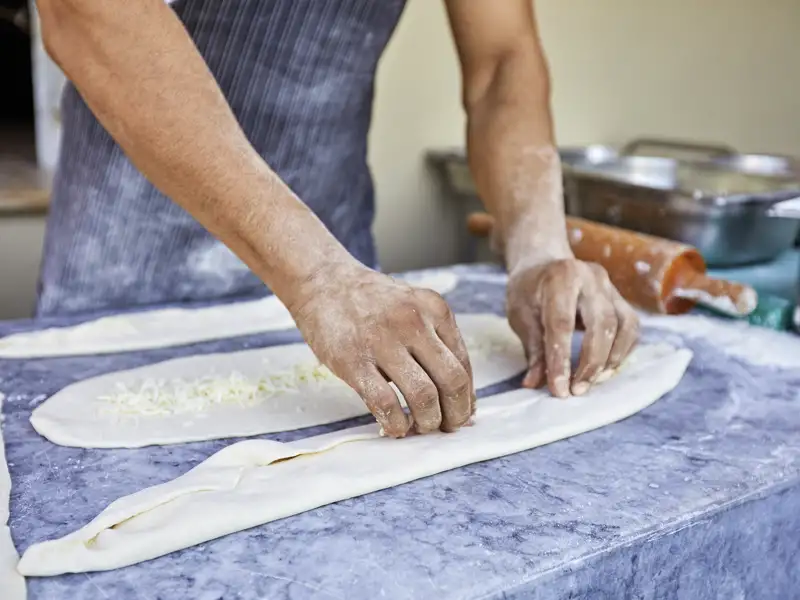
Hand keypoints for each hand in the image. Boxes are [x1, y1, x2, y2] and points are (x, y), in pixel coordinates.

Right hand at [286, 262, 474, 437]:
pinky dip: (396, 424)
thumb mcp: (413, 306)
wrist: (323, 281)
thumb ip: (436, 341)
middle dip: (455, 414)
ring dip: (427, 422)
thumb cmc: (371, 301)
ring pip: (423, 396)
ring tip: (420, 427)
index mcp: (434, 309)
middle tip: (447, 427)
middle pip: (452, 381)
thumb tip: (459, 394)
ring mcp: (383, 342)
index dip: (467, 396)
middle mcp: (414, 323)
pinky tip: (395, 427)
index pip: (464, 363)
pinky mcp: (354, 361)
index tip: (461, 412)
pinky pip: (386, 403)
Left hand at [506, 259, 638, 397]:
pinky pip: (631, 328)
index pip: (563, 323)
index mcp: (561, 276)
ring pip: (623, 327)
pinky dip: (622, 352)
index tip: (559, 389)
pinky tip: (606, 369)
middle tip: (577, 390)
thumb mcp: (520, 315)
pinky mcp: (621, 298)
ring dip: (610, 360)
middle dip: (591, 363)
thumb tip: (534, 383)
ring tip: (592, 382)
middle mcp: (591, 277)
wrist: (544, 262)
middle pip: (602, 324)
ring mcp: (610, 286)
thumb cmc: (529, 291)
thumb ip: (533, 348)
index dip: (561, 359)